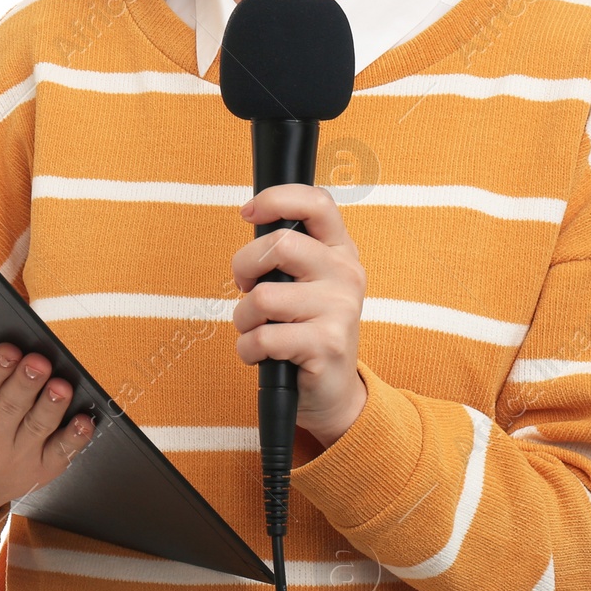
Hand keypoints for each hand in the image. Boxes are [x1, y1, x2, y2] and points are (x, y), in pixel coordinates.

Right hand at [0, 330, 95, 548]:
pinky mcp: (39, 470)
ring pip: (38, 428)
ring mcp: (16, 457)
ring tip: (62, 386)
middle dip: (27, 383)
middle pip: (11, 407)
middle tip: (40, 361)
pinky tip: (85, 421)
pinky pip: (60, 455)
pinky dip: (74, 439)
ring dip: (52, 408)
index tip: (8, 350)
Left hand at [230, 184, 369, 446]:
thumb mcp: (306, 282)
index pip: (317, 202)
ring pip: (263, 296)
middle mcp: (346, 274)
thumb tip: (253, 217)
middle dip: (243, 267)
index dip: (277, 199)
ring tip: (257, 329)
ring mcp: (340, 309)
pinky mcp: (327, 345)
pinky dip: (248, 349)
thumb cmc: (306, 329)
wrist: (332, 392)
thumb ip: (287, 251)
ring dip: (244, 318)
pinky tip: (260, 355)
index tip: (249, 213)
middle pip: (279, 245)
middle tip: (245, 287)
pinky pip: (263, 337)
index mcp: (340, 250)